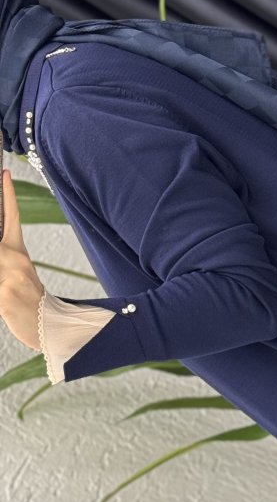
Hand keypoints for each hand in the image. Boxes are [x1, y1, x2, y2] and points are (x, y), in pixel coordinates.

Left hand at [0, 168, 44, 351]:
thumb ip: (4, 261)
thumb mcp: (15, 278)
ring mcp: (10, 276)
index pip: (12, 217)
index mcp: (18, 253)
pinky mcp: (5, 295)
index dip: (7, 195)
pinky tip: (5, 301)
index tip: (4, 173)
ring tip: (8, 288)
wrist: (48, 328)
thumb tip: (2, 251)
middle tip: (9, 270)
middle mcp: (15, 260)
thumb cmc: (30, 304)